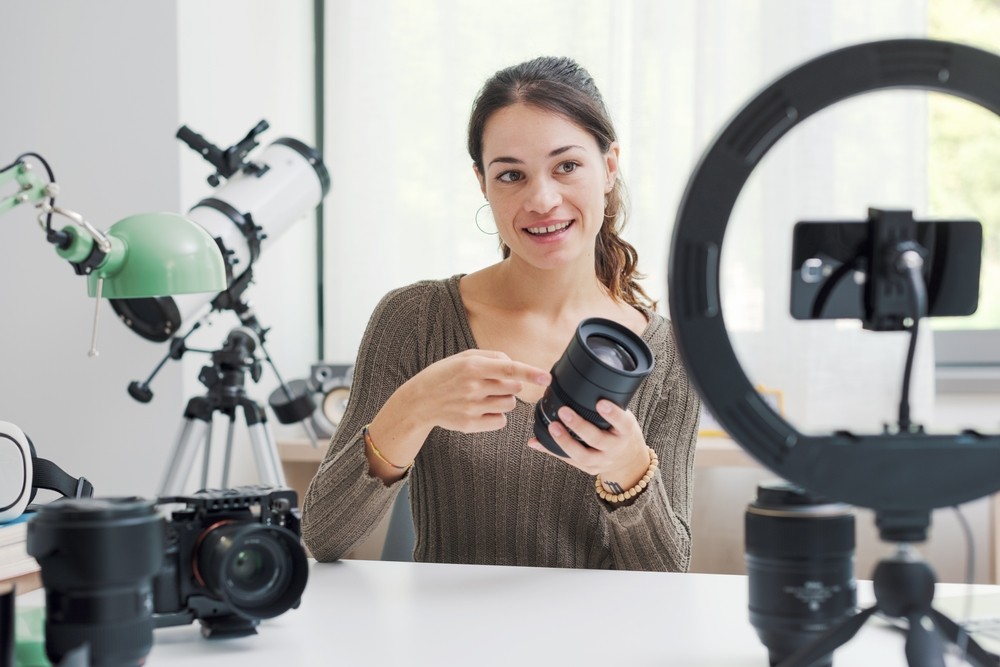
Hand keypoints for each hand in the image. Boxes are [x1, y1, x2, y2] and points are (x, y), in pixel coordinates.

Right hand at [407, 349, 550, 433]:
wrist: (419, 401)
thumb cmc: (445, 375)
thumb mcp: (464, 357)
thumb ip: (492, 357)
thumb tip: (513, 364)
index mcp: (473, 366)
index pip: (509, 369)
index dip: (530, 373)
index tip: (547, 378)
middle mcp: (473, 386)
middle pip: (514, 388)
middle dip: (510, 386)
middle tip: (492, 384)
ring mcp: (472, 407)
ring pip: (509, 405)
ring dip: (503, 400)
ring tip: (484, 397)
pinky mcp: (470, 424)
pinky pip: (500, 421)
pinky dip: (496, 416)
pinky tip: (481, 410)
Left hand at [528, 399, 649, 488]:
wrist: (629, 461)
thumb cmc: (621, 432)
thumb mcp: (623, 418)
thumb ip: (609, 405)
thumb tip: (584, 383)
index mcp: (625, 432)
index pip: (622, 422)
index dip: (613, 414)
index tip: (601, 403)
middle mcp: (614, 448)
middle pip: (597, 440)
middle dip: (580, 426)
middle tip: (564, 412)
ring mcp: (602, 460)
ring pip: (583, 456)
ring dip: (565, 441)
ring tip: (552, 427)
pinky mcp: (589, 468)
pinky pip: (570, 461)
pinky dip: (552, 451)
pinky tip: (538, 443)